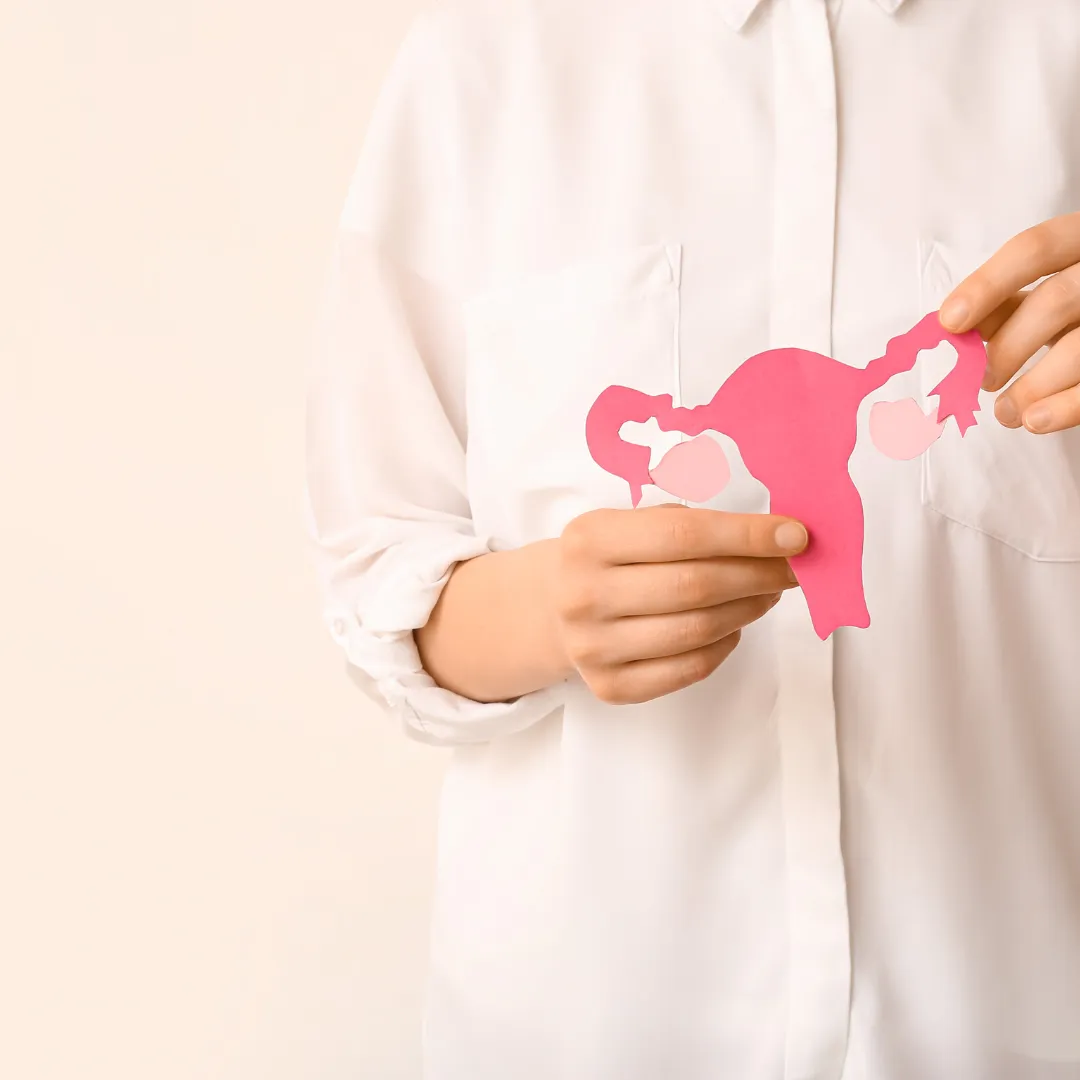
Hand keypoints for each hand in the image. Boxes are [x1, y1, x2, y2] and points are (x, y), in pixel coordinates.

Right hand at [553, 505, 806, 705]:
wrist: (552, 607)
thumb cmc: (610, 557)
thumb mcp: (628, 522)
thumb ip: (690, 524)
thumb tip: (774, 537)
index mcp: (589, 539)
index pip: (683, 535)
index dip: (746, 535)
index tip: (795, 535)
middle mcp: (583, 594)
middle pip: (695, 586)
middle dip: (758, 574)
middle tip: (793, 567)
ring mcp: (592, 647)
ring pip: (697, 630)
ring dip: (748, 609)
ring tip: (767, 592)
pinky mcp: (609, 686)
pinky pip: (689, 669)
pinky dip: (724, 645)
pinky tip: (732, 624)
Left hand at [939, 210, 1079, 433]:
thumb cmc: (1079, 307)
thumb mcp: (1049, 292)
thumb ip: (1006, 302)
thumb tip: (953, 326)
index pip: (1036, 249)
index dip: (987, 284)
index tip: (948, 322)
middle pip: (1056, 301)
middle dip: (1009, 346)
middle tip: (982, 380)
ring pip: (1079, 347)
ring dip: (1032, 386)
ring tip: (1005, 412)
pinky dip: (1064, 407)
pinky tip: (1034, 421)